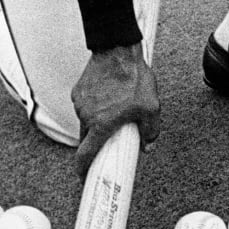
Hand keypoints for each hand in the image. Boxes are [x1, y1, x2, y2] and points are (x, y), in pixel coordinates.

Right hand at [71, 44, 160, 171]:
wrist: (117, 50)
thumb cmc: (134, 79)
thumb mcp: (151, 107)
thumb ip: (150, 131)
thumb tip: (148, 146)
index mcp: (101, 125)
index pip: (85, 155)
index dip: (82, 169)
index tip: (83, 177)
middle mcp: (86, 116)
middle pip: (87, 139)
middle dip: (97, 142)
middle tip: (111, 138)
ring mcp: (80, 104)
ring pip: (86, 122)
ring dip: (97, 122)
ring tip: (115, 111)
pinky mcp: (78, 92)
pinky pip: (84, 107)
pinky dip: (94, 108)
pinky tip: (109, 98)